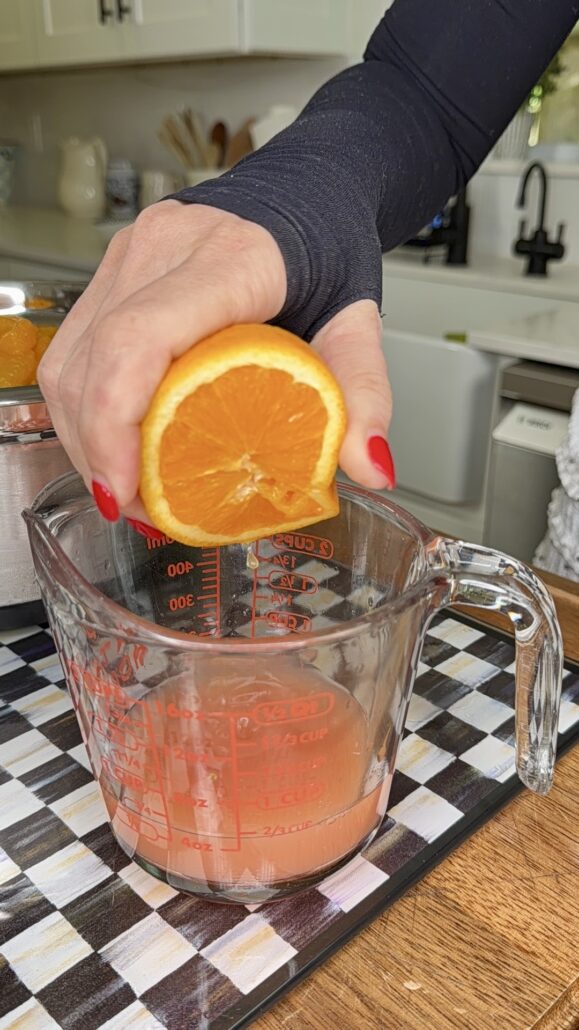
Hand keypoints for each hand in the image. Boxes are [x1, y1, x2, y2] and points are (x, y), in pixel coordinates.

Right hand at [38, 201, 393, 525]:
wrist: (305, 195)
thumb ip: (365, 393)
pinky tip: (116, 447)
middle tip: (137, 509)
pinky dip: (85, 410)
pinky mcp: (113, 270)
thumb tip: (371, 467)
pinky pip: (73, 349)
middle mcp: (164, 248)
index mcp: (230, 259)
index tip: (126, 487)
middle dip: (101, 452)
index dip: (115, 422)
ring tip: (127, 488)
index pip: (139, 339)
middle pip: (93, 362)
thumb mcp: (358, 322)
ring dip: (84, 437)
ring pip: (68, 360)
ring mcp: (129, 255)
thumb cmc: (327, 252)